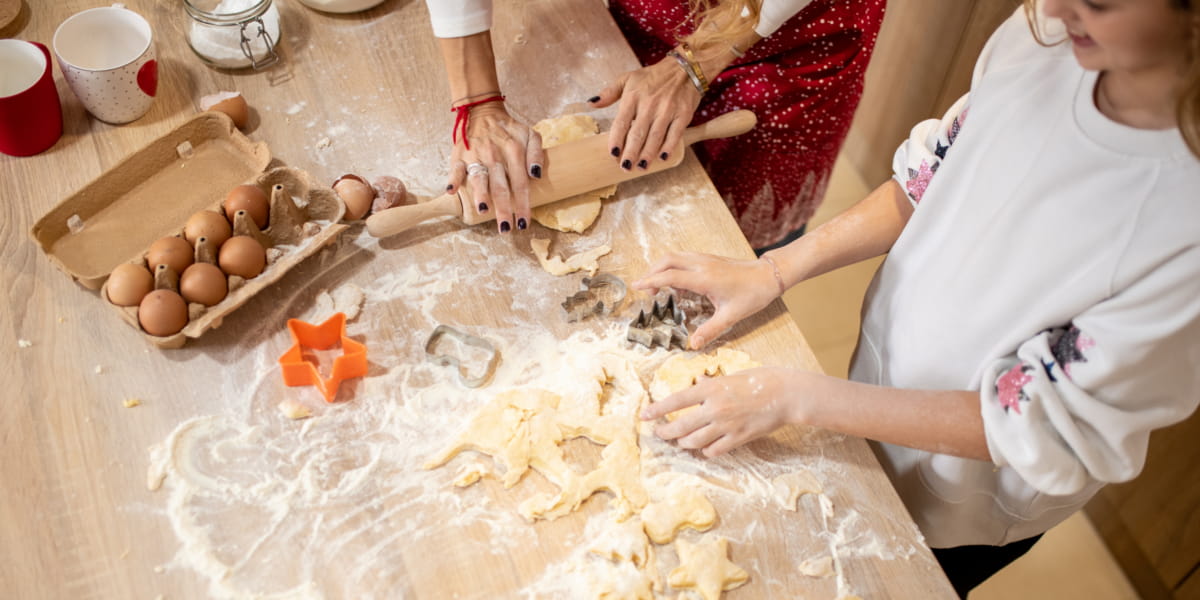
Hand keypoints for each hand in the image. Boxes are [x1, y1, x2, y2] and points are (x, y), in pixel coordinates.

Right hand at [447, 102, 544, 232]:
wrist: (482, 111)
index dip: (522, 204)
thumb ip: (537, 153)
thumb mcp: (530, 134)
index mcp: (514, 151)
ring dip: (480, 194)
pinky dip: (453, 178)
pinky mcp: (459, 155)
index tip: (524, 222)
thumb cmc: (508, 129)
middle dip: (504, 208)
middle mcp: (494, 155)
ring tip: (483, 210)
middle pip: (501, 186)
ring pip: (479, 177)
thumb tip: (537, 175)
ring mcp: (475, 155)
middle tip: (506, 228)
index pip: (520, 183)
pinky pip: (455, 168)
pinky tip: (452, 190)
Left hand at [591, 56, 700, 170]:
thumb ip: (610, 92)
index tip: (612, 154)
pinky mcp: (683, 114)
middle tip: (625, 167)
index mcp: (633, 96)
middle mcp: (650, 104)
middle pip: (638, 133)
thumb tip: (591, 104)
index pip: (622, 122)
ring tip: (640, 167)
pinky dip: (669, 147)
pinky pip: (675, 134)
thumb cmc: (653, 76)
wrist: (684, 69)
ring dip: (647, 154)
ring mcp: (667, 109)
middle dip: (631, 152)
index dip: (616, 139)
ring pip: (655, 136)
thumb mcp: (628, 78)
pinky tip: (662, 158)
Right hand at [633, 252, 780, 348]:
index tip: (636, 287)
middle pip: (666, 260)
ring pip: (674, 256)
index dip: (650, 281)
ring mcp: (705, 259)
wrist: (769, 275)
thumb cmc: (752, 294)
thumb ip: (709, 330)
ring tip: (657, 286)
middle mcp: (701, 265)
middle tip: (645, 290)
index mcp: (704, 278)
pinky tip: (677, 282)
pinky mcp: (709, 258)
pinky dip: (673, 266)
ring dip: (661, 268)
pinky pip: (684, 258)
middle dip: (651, 272)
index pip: (669, 277)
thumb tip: (693, 345)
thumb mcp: (730, 316)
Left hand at [641, 366, 805, 456]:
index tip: (645, 415)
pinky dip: (706, 451)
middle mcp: (715, 409)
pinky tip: (705, 447)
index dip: (657, 410)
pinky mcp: (738, 439)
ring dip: (683, 443)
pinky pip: (714, 450)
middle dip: (665, 432)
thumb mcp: (731, 376)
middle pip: (680, 427)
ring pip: (694, 442)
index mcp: (711, 390)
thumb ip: (712, 384)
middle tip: (658, 433)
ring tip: (680, 440)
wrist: (785, 394)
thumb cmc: (760, 379)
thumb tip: (698, 385)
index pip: (676, 401)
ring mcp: (726, 426)